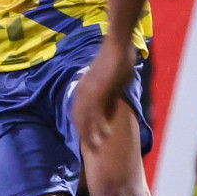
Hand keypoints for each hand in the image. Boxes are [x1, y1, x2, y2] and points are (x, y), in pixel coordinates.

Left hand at [72, 46, 135, 161]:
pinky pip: (97, 111)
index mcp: (83, 88)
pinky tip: (105, 136)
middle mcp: (83, 91)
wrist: (117, 44)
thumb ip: (108, 93)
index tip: (86, 140)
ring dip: (92, 134)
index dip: (83, 128)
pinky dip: (99, 124)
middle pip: (80, 118)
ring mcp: (89, 91)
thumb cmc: (117, 59)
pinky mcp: (98, 90)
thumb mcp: (110, 80)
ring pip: (87, 118)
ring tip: (97, 149)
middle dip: (85, 136)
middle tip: (90, 151)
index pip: (79, 113)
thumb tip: (111, 103)